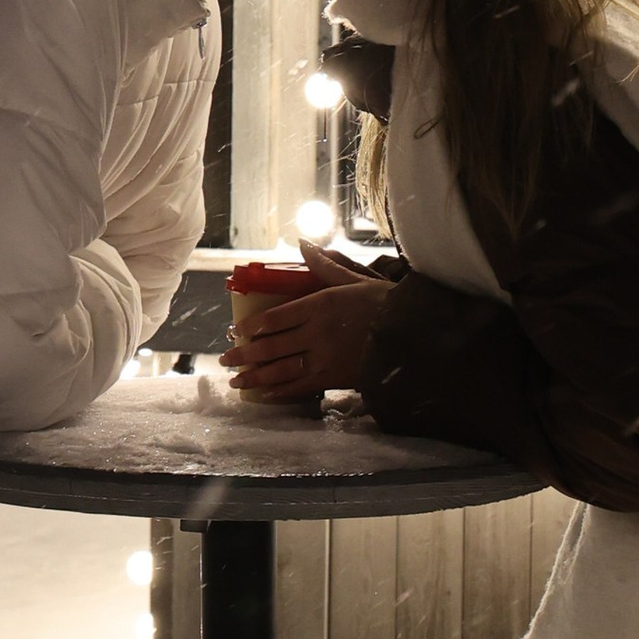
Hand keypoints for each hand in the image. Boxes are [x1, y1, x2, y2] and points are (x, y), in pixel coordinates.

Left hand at [225, 250, 398, 398]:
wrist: (412, 335)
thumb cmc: (384, 304)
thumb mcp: (354, 280)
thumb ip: (325, 266)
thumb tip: (303, 243)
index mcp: (320, 305)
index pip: (276, 317)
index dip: (252, 326)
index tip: (236, 331)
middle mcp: (317, 332)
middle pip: (271, 346)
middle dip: (245, 355)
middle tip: (226, 359)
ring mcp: (324, 358)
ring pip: (281, 370)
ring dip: (256, 377)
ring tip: (236, 381)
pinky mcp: (334, 378)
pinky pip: (301, 387)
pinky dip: (282, 392)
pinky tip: (267, 395)